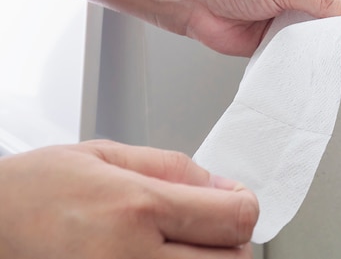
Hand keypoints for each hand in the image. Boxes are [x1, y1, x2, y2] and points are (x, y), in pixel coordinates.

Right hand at [0, 140, 258, 258]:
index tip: (234, 200)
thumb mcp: (105, 155)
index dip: (244, 205)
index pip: (233, 217)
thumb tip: (224, 187)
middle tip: (210, 225)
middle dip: (231, 240)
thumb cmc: (36, 192)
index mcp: (134, 207)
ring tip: (184, 244)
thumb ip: (174, 168)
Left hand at [175, 0, 340, 55]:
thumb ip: (317, 0)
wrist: (193, 3)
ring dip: (322, 46)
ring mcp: (282, 25)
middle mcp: (293, 2)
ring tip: (340, 53)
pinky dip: (302, 60)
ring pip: (312, 39)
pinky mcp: (271, 46)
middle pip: (327, 19)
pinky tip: (313, 63)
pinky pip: (294, 55)